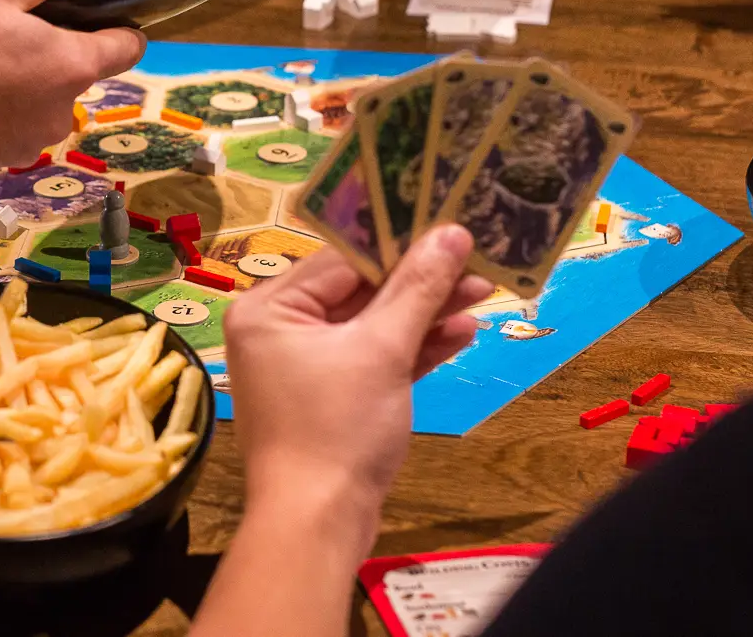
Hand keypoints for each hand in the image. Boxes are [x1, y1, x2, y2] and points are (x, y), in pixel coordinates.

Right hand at [0, 0, 144, 175]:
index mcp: (71, 66)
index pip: (126, 48)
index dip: (116, 26)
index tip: (91, 10)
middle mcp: (61, 112)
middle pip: (76, 74)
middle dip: (51, 51)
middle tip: (8, 26)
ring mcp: (28, 143)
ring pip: (39, 102)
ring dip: (21, 82)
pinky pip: (7, 128)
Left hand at [225, 226, 489, 512]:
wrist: (319, 525)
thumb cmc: (337, 428)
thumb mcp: (382, 351)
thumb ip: (417, 289)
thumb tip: (452, 232)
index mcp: (269, 308)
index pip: (342, 258)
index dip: (400, 242)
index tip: (450, 226)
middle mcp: (279, 329)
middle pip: (360, 290)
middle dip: (421, 281)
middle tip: (478, 261)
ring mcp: (305, 366)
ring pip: (373, 325)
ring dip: (426, 314)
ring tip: (483, 292)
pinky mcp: (332, 397)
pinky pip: (374, 359)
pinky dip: (413, 348)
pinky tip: (461, 331)